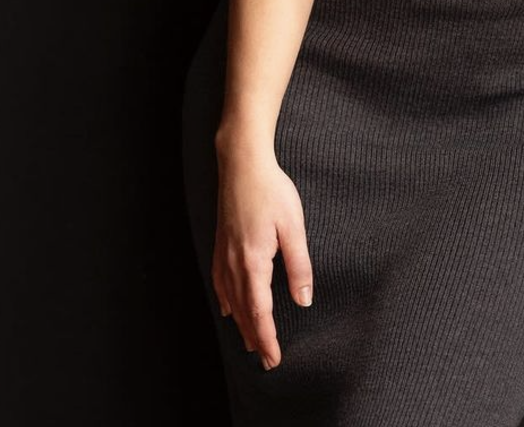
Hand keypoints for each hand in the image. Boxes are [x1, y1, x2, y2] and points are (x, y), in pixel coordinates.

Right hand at [212, 142, 313, 371]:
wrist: (242, 164)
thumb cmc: (271, 191)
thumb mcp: (293, 226)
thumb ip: (299, 265)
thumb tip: (303, 299)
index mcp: (253, 262)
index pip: (260, 312)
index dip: (267, 338)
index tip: (274, 359)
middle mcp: (233, 264)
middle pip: (243, 312)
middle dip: (256, 337)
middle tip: (268, 361)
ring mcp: (223, 255)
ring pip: (230, 301)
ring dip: (242, 324)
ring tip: (252, 342)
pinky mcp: (220, 245)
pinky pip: (220, 284)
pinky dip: (226, 302)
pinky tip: (228, 309)